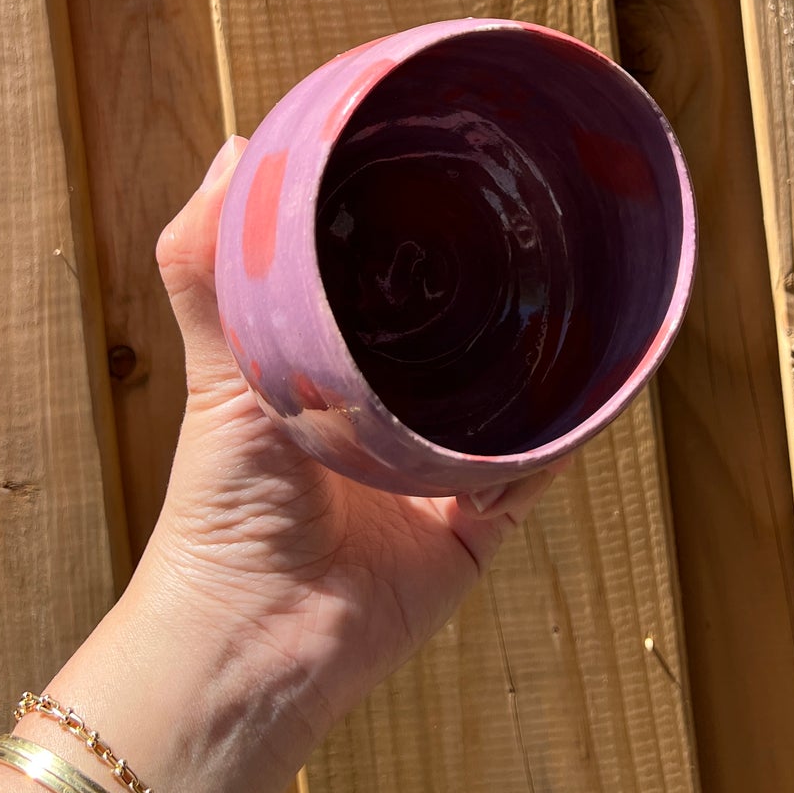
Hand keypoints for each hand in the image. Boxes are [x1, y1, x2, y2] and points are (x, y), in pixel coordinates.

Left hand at [141, 136, 560, 770]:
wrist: (255, 643)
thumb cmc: (220, 512)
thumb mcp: (218, 373)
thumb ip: (210, 271)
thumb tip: (235, 148)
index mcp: (332, 365)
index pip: (391, 280)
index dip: (420, 226)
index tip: (453, 156)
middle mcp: (391, 409)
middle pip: (463, 332)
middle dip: (500, 286)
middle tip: (539, 216)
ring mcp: (438, 466)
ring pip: (514, 395)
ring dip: (544, 357)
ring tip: (581, 292)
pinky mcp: (477, 526)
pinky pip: (538, 471)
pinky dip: (560, 437)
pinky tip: (583, 390)